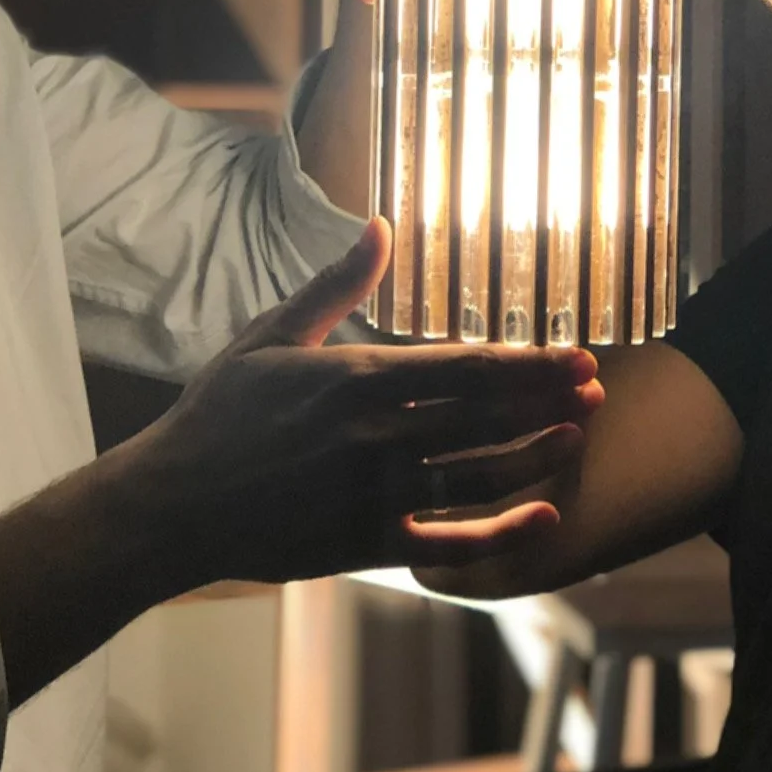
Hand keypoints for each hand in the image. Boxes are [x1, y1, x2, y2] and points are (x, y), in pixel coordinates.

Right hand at [141, 219, 603, 588]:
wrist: (173, 503)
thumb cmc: (221, 412)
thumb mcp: (273, 333)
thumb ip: (336, 284)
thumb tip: (380, 225)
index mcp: (357, 378)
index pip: (466, 367)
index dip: (529, 364)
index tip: (574, 356)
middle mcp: (376, 436)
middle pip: (484, 415)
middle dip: (548, 400)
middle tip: (598, 387)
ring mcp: (374, 495)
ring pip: (478, 474)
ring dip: (535, 455)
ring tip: (579, 436)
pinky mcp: (366, 545)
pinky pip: (448, 543)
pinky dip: (501, 534)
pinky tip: (544, 516)